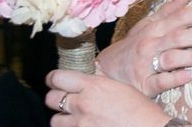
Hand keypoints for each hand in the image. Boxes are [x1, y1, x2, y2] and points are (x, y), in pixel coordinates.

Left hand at [45, 69, 170, 126]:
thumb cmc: (141, 110)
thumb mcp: (121, 87)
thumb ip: (101, 79)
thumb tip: (92, 71)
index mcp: (93, 86)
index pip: (58, 77)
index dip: (54, 78)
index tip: (54, 80)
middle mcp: (83, 104)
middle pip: (51, 98)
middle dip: (55, 98)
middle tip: (62, 98)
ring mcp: (81, 124)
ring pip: (55, 120)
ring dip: (61, 118)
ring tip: (71, 117)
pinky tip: (82, 126)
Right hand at [97, 0, 191, 95]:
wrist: (106, 70)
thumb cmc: (132, 46)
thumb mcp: (147, 25)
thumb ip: (168, 11)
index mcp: (154, 28)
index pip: (180, 17)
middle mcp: (151, 44)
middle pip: (178, 36)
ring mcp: (146, 64)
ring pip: (171, 58)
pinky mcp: (144, 84)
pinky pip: (161, 81)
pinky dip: (175, 78)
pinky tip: (190, 76)